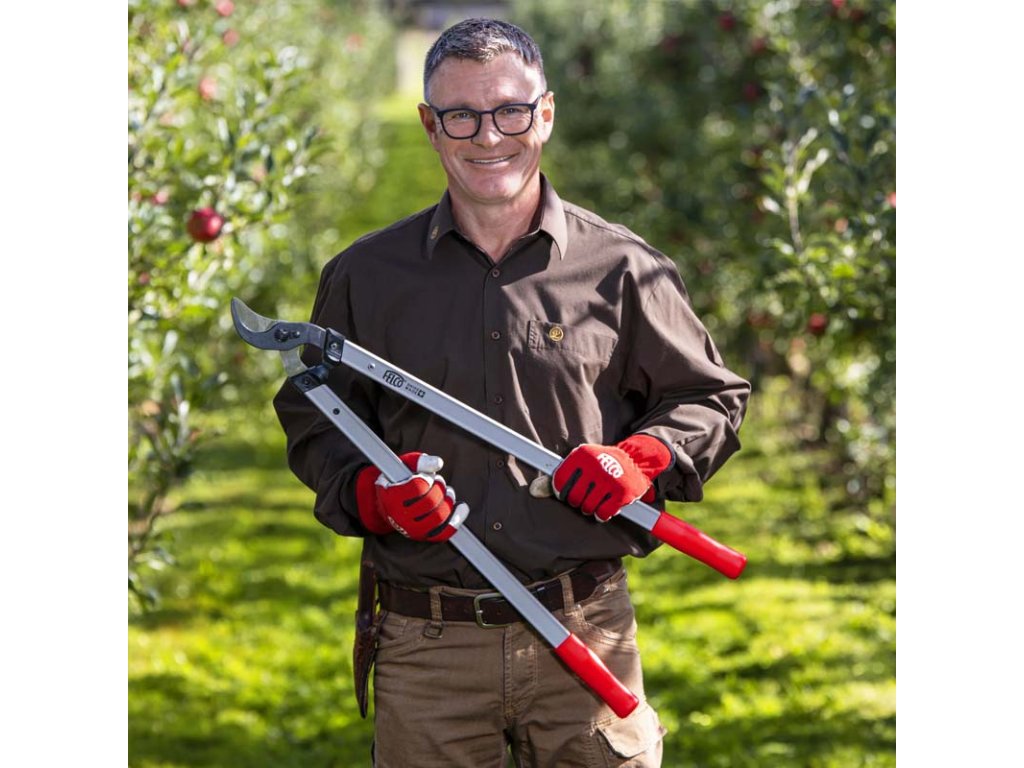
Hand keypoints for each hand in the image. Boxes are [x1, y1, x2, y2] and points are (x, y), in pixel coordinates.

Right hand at [355, 453, 467, 540]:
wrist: (386, 504)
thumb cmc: (397, 480)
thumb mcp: (404, 465)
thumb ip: (420, 461)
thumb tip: (438, 463)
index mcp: (392, 496)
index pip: (418, 487)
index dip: (427, 478)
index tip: (427, 476)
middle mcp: (400, 516)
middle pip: (431, 502)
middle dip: (440, 488)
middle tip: (439, 481)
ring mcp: (411, 529)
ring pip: (439, 517)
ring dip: (448, 501)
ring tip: (447, 492)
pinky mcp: (422, 536)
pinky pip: (442, 533)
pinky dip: (456, 520)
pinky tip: (462, 508)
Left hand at [550, 434, 671, 521]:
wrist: (636, 459)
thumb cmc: (601, 464)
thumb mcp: (579, 464)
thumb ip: (557, 477)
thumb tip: (533, 490)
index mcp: (581, 455)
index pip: (559, 482)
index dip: (560, 493)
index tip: (566, 494)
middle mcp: (595, 466)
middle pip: (573, 498)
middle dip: (577, 502)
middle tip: (584, 497)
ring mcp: (609, 479)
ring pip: (587, 507)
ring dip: (590, 509)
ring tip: (596, 500)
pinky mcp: (622, 492)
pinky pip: (603, 514)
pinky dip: (602, 514)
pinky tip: (606, 507)